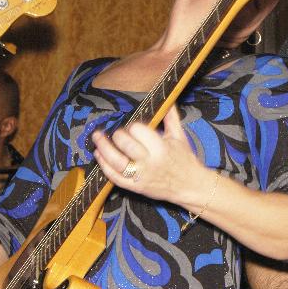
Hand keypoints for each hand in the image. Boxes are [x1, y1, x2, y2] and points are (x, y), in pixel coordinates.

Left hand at [92, 107, 210, 207]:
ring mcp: (141, 176)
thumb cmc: (185, 160)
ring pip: (116, 161)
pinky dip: (104, 166)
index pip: (139, 131)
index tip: (133, 128)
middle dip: (117, 136)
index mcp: (161, 147)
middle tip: (116, 134)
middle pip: (126, 145)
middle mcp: (150, 162)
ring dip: (103, 148)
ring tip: (97, 138)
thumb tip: (167, 101)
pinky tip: (99, 156)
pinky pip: (115, 177)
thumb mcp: (179, 137)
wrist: (190, 185)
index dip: (133, 127)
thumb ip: (171, 118)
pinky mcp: (136, 187)